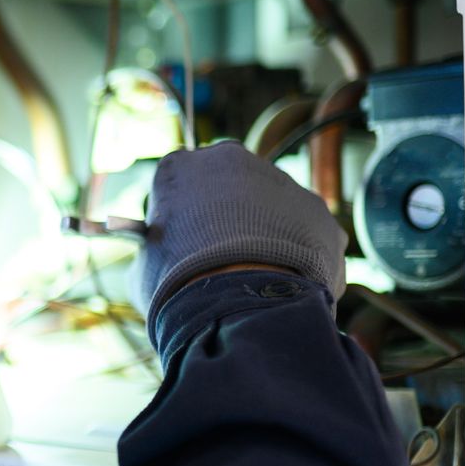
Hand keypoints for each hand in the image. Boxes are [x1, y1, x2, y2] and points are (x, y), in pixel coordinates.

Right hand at [136, 142, 346, 340]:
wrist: (240, 306)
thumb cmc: (181, 288)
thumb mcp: (147, 266)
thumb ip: (158, 249)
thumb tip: (163, 261)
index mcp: (180, 166)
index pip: (178, 180)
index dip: (181, 213)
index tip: (182, 239)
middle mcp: (232, 159)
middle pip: (229, 183)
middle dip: (227, 215)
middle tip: (221, 255)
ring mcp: (280, 181)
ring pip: (270, 205)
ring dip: (265, 234)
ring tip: (255, 277)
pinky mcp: (317, 209)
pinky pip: (304, 231)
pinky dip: (297, 254)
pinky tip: (283, 283)